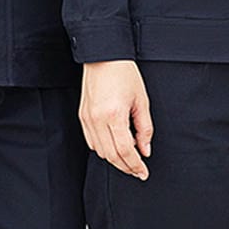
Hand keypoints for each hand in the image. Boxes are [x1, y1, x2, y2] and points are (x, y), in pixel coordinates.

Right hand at [80, 61, 152, 178]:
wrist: (103, 56)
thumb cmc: (124, 73)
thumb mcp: (141, 100)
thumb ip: (144, 128)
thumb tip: (145, 150)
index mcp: (114, 114)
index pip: (125, 150)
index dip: (135, 165)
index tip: (143, 172)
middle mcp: (97, 119)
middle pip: (111, 155)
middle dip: (126, 167)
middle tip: (138, 171)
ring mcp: (87, 118)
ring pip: (100, 151)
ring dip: (115, 159)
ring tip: (129, 156)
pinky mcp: (82, 116)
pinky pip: (91, 141)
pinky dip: (103, 148)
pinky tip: (115, 145)